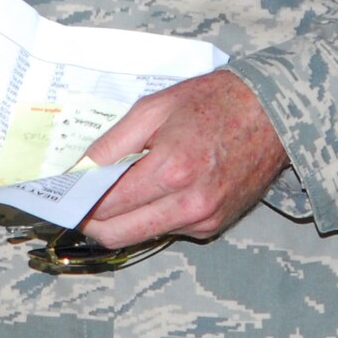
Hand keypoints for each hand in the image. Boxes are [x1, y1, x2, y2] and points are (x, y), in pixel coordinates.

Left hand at [79, 70, 288, 249]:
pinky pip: (169, 228)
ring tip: (119, 188)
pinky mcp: (215, 225)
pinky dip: (154, 214)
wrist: (272, 113)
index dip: (80, 201)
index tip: (65, 194)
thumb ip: (114, 142)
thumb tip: (80, 168)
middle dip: (93, 221)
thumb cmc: (214, 101)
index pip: (107, 204)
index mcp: (171, 170)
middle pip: (119, 234)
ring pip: (142, 236)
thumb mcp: (155, 107)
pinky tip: (161, 186)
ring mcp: (204, 219)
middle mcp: (189, 204)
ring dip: (123, 219)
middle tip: (82, 202)